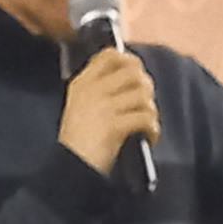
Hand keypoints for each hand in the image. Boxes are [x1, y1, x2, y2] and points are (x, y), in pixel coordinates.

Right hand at [58, 43, 161, 175]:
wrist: (69, 168)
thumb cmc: (77, 142)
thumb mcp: (79, 107)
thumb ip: (98, 91)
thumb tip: (130, 82)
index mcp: (82, 83)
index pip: (110, 55)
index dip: (130, 61)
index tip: (137, 74)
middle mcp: (93, 90)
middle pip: (132, 72)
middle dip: (146, 86)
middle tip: (146, 103)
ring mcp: (103, 107)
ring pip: (142, 94)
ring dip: (151, 110)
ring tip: (148, 124)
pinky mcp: (114, 126)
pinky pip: (145, 118)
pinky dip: (153, 129)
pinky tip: (150, 137)